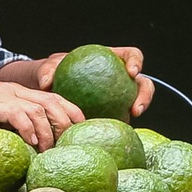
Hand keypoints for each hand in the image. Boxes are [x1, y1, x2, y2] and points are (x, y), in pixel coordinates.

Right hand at [0, 81, 83, 149]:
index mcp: (19, 93)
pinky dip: (29, 129)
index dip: (71, 113)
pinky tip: (32, 143)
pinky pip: (18, 114)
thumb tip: (31, 149)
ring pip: (39, 109)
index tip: (81, 131)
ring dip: (48, 131)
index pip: (54, 98)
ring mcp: (5, 96)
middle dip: (66, 123)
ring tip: (49, 150)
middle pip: (53, 102)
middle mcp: (16, 92)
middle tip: (70, 144)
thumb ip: (12, 126)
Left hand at [33, 46, 154, 117]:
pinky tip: (108, 135)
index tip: (131, 72)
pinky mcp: (114, 113)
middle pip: (143, 83)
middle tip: (135, 108)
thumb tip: (46, 83)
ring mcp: (120, 97)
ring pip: (136, 104)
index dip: (137, 62)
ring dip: (136, 114)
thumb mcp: (51, 66)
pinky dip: (116, 127)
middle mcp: (121, 78)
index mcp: (113, 60)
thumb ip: (48, 70)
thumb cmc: (55, 71)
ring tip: (127, 124)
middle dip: (145, 95)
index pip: (132, 56)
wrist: (53, 88)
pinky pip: (118, 119)